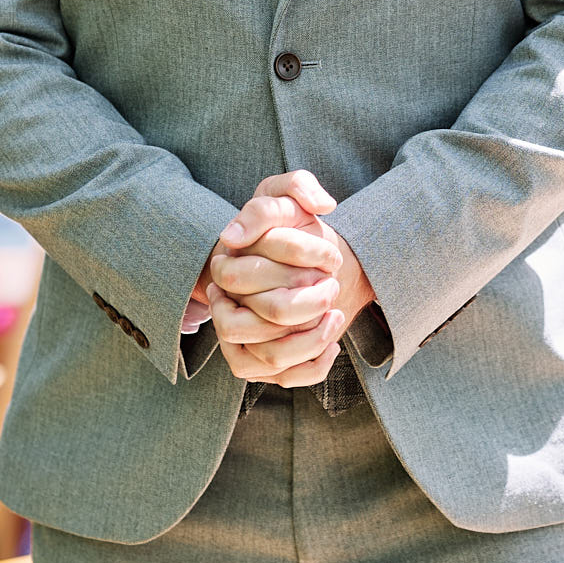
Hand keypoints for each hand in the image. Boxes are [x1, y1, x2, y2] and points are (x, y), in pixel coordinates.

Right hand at [201, 171, 370, 388]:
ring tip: (337, 316)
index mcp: (229, 261)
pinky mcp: (253, 361)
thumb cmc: (289, 224)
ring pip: (271, 357)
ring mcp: (237, 335)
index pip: (258, 264)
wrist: (297, 261)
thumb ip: (298, 185)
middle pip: (269, 313)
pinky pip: (281, 378)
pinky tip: (333, 344)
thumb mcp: (287, 191)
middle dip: (311, 302)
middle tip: (334, 286)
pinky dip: (312, 366)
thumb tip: (319, 206)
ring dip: (313, 339)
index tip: (332, 255)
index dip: (305, 256)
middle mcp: (226, 301)